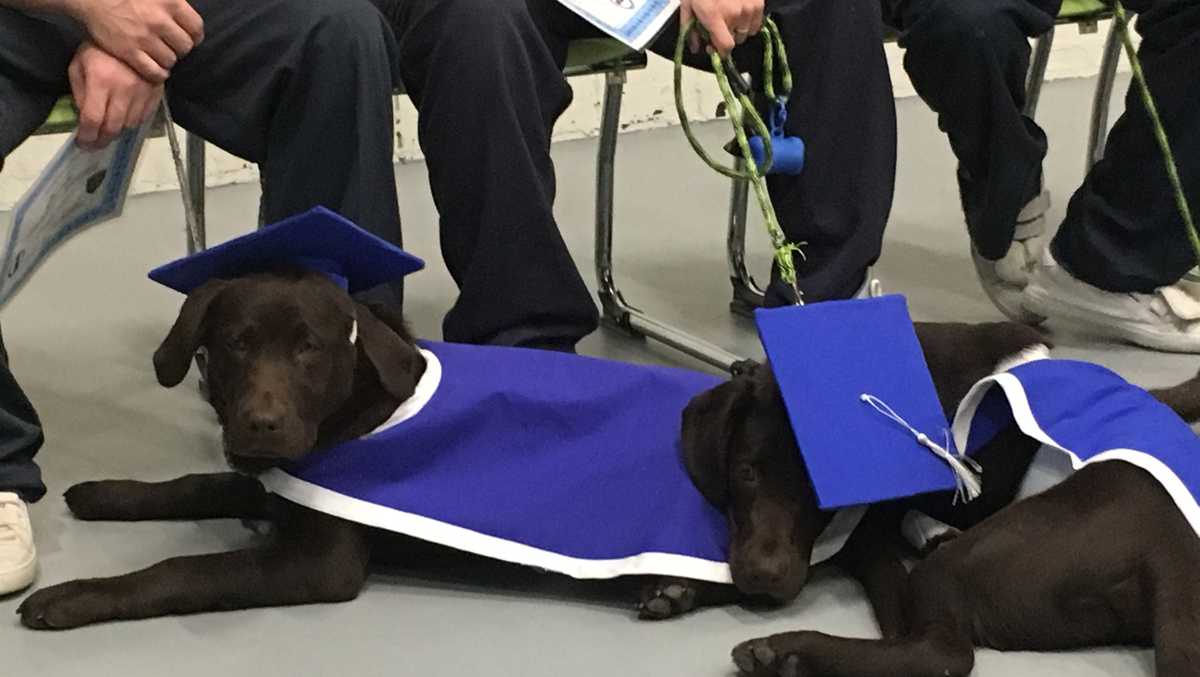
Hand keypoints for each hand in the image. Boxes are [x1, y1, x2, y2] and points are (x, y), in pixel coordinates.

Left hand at [68, 42, 163, 149]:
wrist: (131, 36)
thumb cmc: (98, 50)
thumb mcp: (78, 66)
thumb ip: (78, 93)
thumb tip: (84, 118)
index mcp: (100, 81)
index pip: (92, 119)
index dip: (87, 137)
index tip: (82, 144)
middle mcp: (123, 90)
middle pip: (113, 128)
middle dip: (101, 140)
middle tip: (94, 143)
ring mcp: (142, 93)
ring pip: (129, 126)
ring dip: (117, 131)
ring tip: (108, 128)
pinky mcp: (155, 94)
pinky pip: (143, 118)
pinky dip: (131, 122)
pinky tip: (123, 117)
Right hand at [69, 0, 203, 82]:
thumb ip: (173, 2)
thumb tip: (186, 15)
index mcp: (170, 3)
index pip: (196, 28)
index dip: (194, 35)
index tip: (189, 37)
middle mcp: (160, 22)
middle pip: (185, 46)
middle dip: (180, 48)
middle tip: (171, 46)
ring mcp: (145, 38)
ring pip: (170, 60)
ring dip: (167, 60)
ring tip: (160, 55)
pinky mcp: (130, 52)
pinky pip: (154, 72)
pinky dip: (158, 74)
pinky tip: (156, 70)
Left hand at [680, 0, 763, 56]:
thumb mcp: (688, 6)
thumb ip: (690, 30)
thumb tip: (696, 49)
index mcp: (715, 17)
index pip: (726, 47)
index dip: (720, 52)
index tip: (715, 48)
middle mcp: (734, 15)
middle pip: (736, 40)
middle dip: (727, 37)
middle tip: (720, 26)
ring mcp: (749, 7)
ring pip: (747, 32)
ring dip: (739, 29)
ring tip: (731, 18)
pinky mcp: (758, 2)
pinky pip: (757, 22)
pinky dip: (750, 21)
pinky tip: (741, 12)